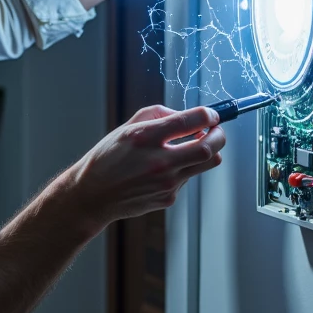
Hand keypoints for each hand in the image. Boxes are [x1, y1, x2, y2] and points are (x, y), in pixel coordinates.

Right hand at [62, 104, 225, 234]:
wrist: (93, 195)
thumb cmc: (108, 158)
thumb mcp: (127, 127)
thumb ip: (158, 115)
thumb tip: (186, 116)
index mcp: (146, 137)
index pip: (192, 120)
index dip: (209, 114)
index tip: (211, 115)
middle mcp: (159, 161)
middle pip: (209, 147)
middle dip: (219, 135)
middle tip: (215, 130)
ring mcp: (166, 183)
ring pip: (207, 164)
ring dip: (207, 152)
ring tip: (194, 146)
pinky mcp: (168, 197)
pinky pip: (189, 178)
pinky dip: (184, 169)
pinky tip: (165, 170)